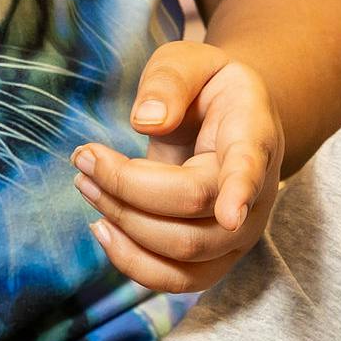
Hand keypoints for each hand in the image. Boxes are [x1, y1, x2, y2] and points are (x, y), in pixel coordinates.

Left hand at [75, 43, 284, 291]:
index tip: (230, 214)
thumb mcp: (191, 60)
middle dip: (127, 190)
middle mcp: (256, 193)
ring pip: (181, 254)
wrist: (231, 122)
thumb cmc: (206, 88)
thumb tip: (147, 121)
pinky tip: (102, 226)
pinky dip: (131, 261)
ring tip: (86, 184)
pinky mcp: (216, 258)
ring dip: (123, 225)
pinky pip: (177, 281)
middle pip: (193, 213)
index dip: (240, 192)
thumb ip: (170, 80)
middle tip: (83, 156)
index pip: (249, 168)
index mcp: (254, 135)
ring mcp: (239, 233)